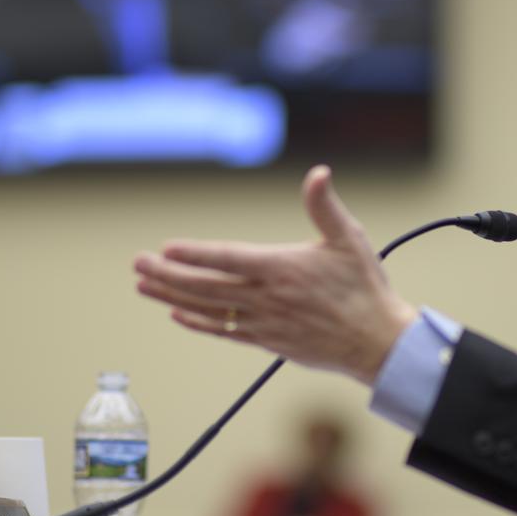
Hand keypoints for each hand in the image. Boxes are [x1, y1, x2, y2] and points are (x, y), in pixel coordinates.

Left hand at [134, 165, 418, 383]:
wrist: (377, 342)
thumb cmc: (365, 288)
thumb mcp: (350, 239)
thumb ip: (325, 206)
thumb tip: (318, 173)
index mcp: (282, 269)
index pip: (228, 259)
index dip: (195, 254)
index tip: (166, 248)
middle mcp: (267, 298)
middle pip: (206, 286)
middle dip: (168, 275)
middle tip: (138, 264)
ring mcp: (264, 323)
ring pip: (208, 309)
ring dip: (172, 297)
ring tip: (144, 286)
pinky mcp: (267, 342)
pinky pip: (224, 332)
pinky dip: (198, 323)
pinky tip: (178, 314)